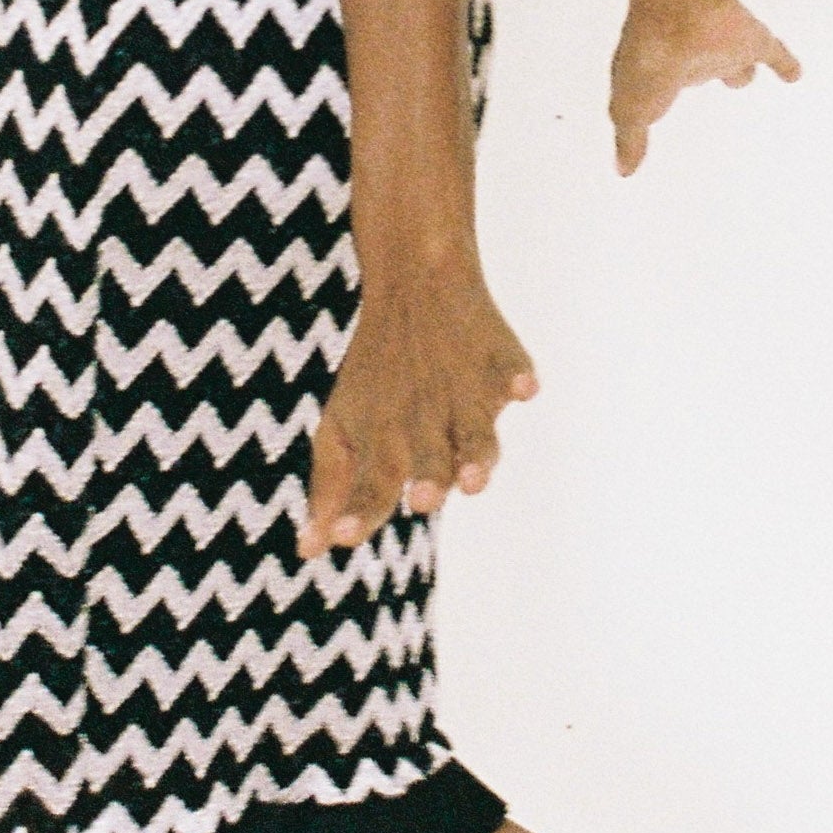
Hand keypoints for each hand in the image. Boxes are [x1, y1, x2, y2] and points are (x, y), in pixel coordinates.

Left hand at [300, 258, 539, 559]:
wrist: (413, 281)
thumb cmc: (374, 372)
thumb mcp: (341, 424)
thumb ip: (329, 489)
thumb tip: (309, 551)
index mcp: (384, 436)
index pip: (371, 482)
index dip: (358, 511)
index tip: (342, 537)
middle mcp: (425, 418)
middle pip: (428, 458)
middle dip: (428, 479)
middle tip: (423, 500)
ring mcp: (464, 389)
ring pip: (474, 428)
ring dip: (474, 452)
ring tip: (475, 478)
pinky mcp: (498, 358)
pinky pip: (510, 368)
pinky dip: (516, 377)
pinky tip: (523, 388)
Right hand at [610, 0, 801, 176]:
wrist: (678, 14)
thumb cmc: (648, 60)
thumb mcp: (629, 108)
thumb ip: (630, 140)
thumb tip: (624, 171)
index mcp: (661, 73)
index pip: (661, 90)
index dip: (659, 99)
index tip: (657, 109)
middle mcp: (691, 57)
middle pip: (698, 71)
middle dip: (700, 75)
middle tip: (702, 80)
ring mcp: (724, 47)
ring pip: (734, 62)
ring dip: (740, 69)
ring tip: (744, 75)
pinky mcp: (753, 40)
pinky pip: (775, 54)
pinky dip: (785, 65)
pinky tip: (794, 74)